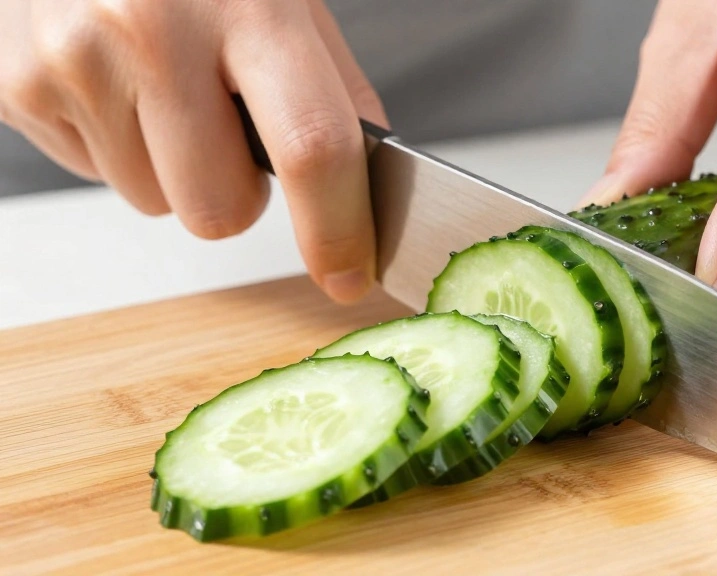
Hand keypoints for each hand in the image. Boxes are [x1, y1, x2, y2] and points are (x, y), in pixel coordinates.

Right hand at [0, 0, 386, 303]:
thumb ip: (330, 84)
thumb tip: (367, 183)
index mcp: (248, 6)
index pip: (311, 147)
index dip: (337, 230)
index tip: (349, 277)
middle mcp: (154, 34)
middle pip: (220, 212)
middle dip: (233, 193)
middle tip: (220, 124)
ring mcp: (75, 63)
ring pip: (156, 204)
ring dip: (169, 167)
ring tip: (156, 85)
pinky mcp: (17, 87)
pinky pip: (96, 175)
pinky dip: (116, 145)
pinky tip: (112, 81)